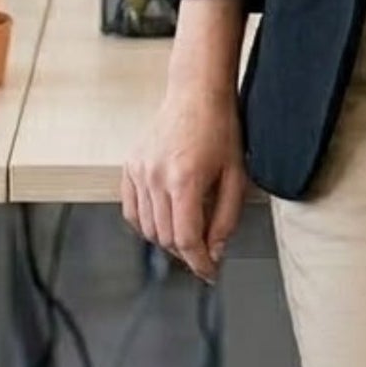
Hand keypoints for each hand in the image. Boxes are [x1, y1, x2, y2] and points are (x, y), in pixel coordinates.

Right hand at [122, 73, 248, 282]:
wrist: (196, 93)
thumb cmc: (220, 129)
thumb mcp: (236, 176)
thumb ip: (226, 219)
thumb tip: (215, 252)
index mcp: (185, 180)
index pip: (186, 240)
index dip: (200, 263)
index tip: (210, 273)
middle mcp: (156, 177)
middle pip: (166, 238)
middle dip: (186, 252)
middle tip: (204, 250)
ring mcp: (139, 171)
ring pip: (147, 228)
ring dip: (167, 239)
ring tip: (187, 231)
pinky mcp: (130, 166)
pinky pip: (131, 210)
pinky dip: (146, 223)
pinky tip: (164, 218)